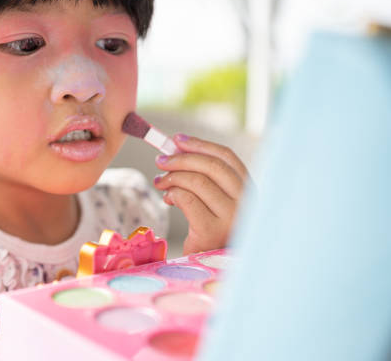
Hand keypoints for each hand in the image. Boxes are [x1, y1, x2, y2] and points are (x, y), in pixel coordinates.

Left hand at [153, 134, 250, 254]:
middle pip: (212, 165)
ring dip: (172, 176)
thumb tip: (177, 147)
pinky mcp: (212, 232)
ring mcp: (232, 218)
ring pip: (197, 181)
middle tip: (160, 160)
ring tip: (160, 182)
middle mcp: (247, 203)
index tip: (177, 140)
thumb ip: (205, 178)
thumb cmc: (211, 233)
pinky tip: (167, 199)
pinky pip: (187, 199)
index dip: (200, 144)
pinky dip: (172, 193)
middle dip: (181, 158)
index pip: (227, 158)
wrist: (209, 269)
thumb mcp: (215, 203)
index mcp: (250, 191)